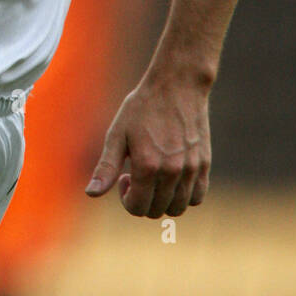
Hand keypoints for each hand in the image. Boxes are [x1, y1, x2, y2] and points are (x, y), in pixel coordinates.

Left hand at [85, 75, 211, 217]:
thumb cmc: (143, 107)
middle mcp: (172, 171)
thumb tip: (91, 194)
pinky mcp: (204, 163)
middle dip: (142, 199)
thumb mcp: (117, 133)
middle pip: (156, 210)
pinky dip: (184, 195)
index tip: (125, 177)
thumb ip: (106, 167)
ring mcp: (191, 168)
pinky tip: (173, 177)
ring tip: (156, 176)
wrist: (177, 85)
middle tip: (137, 175)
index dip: (126, 199)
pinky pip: (197, 196)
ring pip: (178, 207)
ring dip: (162, 200)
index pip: (137, 208)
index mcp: (147, 165)